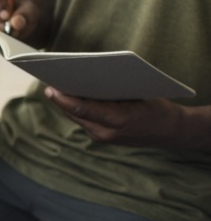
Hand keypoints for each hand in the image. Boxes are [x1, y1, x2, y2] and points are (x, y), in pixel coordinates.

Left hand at [45, 87, 193, 148]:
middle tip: (49, 82)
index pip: (82, 110)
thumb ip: (113, 92)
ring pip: (77, 119)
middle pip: (75, 114)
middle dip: (61, 99)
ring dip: (66, 105)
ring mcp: (102, 138)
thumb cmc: (157, 109)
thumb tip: (87, 81)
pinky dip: (77, 110)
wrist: (170, 131)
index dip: (64, 99)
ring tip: (55, 88)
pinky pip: (84, 122)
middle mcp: (106, 133)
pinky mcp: (102, 138)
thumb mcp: (138, 95)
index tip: (50, 88)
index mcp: (117, 120)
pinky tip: (70, 97)